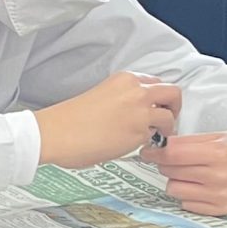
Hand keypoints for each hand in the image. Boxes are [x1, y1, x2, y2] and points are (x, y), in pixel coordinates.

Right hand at [33, 72, 181, 169]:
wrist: (53, 134)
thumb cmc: (66, 120)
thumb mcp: (99, 95)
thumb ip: (121, 99)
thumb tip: (132, 114)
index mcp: (125, 80)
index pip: (155, 83)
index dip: (157, 97)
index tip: (155, 106)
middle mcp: (137, 92)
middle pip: (173, 94)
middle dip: (173, 107)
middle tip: (167, 119)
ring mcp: (141, 113)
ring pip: (169, 118)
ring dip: (164, 128)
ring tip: (152, 137)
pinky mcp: (138, 134)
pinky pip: (154, 138)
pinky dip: (148, 143)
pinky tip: (134, 147)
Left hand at [149, 127, 226, 216]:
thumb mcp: (215, 136)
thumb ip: (184, 142)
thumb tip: (153, 149)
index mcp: (218, 154)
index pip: (172, 155)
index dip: (156, 152)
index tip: (149, 151)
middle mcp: (220, 177)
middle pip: (170, 171)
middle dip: (169, 164)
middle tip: (182, 160)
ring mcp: (220, 196)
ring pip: (173, 189)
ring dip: (177, 180)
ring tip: (193, 173)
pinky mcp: (221, 209)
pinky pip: (185, 204)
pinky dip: (189, 194)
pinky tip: (202, 186)